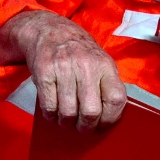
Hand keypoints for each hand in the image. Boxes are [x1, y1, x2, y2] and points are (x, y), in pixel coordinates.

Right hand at [0, 10, 125, 130]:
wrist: (50, 31)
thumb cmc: (80, 53)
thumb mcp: (101, 62)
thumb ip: (108, 85)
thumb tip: (110, 116)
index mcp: (105, 66)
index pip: (115, 99)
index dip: (110, 119)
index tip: (103, 125)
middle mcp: (86, 66)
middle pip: (91, 111)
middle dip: (86, 126)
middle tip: (82, 127)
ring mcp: (64, 69)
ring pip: (68, 112)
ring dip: (67, 123)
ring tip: (67, 120)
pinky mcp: (44, 72)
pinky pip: (49, 106)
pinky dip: (51, 116)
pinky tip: (54, 112)